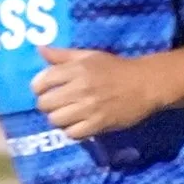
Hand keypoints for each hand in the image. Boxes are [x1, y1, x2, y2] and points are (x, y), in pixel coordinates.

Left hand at [30, 44, 166, 139]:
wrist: (145, 84)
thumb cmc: (115, 68)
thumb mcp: (89, 55)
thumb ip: (62, 55)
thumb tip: (39, 49)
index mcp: (77, 68)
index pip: (41, 81)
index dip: (38, 88)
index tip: (45, 89)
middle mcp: (80, 88)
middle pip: (45, 104)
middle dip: (47, 104)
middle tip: (56, 103)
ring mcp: (89, 107)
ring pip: (56, 120)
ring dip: (58, 119)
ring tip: (67, 115)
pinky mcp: (98, 124)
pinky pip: (72, 133)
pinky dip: (72, 131)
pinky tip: (78, 124)